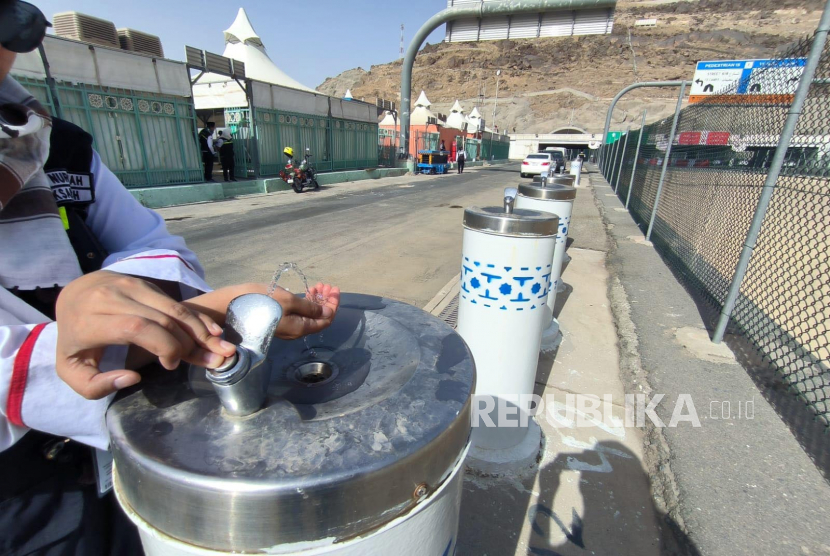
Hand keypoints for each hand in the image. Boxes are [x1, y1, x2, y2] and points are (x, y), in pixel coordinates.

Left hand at [55, 271, 235, 399]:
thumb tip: (132, 378)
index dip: (162, 346)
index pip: (137, 328)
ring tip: (220, 347)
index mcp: (92, 320)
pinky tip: (212, 332)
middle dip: (188, 343)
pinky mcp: (146, 283)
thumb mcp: (71, 370)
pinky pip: (175, 301)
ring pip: (174, 307)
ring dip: (200, 329)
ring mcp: (131, 285)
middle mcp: (112, 296)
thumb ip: (95, 385)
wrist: (73, 296)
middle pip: (162, 318)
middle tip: (203, 362)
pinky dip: (196, 318)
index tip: (170, 365)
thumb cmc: (76, 340)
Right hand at [272, 282, 340, 338]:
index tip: (335, 290)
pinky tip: (309, 291)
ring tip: (318, 285)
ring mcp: (289, 326)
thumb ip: (311, 308)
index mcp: (301, 329)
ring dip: (316, 300)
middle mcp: (297, 331)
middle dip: (325, 300)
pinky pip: (300, 313)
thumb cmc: (268, 302)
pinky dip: (306, 302)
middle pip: (318, 317)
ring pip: (309, 314)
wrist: (240, 306)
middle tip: (326, 285)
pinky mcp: (282, 320)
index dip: (333, 306)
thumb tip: (328, 313)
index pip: (325, 320)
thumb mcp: (291, 302)